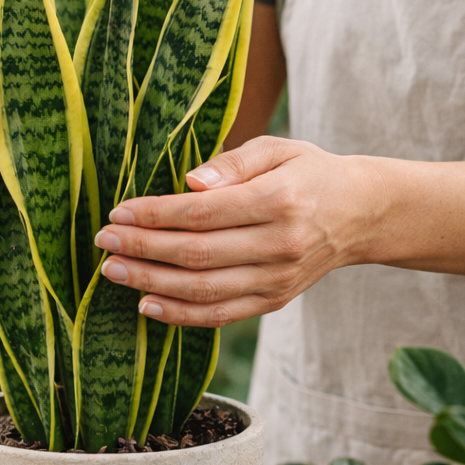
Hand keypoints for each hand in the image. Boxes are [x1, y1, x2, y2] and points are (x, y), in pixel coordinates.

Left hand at [93, 136, 386, 326]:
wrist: (360, 215)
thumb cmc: (309, 174)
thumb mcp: (279, 149)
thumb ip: (233, 162)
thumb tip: (189, 182)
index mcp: (279, 200)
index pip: (203, 213)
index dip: (155, 215)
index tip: (118, 213)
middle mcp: (279, 245)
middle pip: (197, 255)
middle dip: (143, 250)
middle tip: (104, 242)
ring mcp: (277, 280)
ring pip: (204, 290)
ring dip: (151, 283)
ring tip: (113, 271)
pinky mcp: (274, 302)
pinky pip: (220, 315)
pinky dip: (180, 315)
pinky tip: (146, 304)